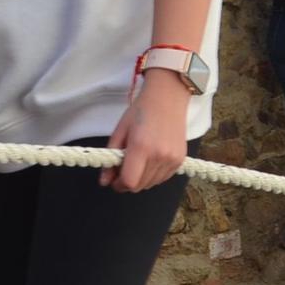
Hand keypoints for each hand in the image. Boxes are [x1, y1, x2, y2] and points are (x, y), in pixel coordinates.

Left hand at [103, 73, 189, 191]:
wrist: (168, 98)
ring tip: (138, 162)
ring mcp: (172, 159)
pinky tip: (150, 161)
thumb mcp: (120, 131)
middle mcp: (159, 156)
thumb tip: (104, 181)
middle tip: (124, 169)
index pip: (129, 182)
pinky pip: (162, 178)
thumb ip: (110, 158)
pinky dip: (153, 175)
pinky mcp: (180, 160)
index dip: (118, 185)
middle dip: (128, 182)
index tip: (114, 179)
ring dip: (141, 179)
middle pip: (139, 186)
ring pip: (151, 184)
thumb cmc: (141, 111)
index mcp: (141, 147)